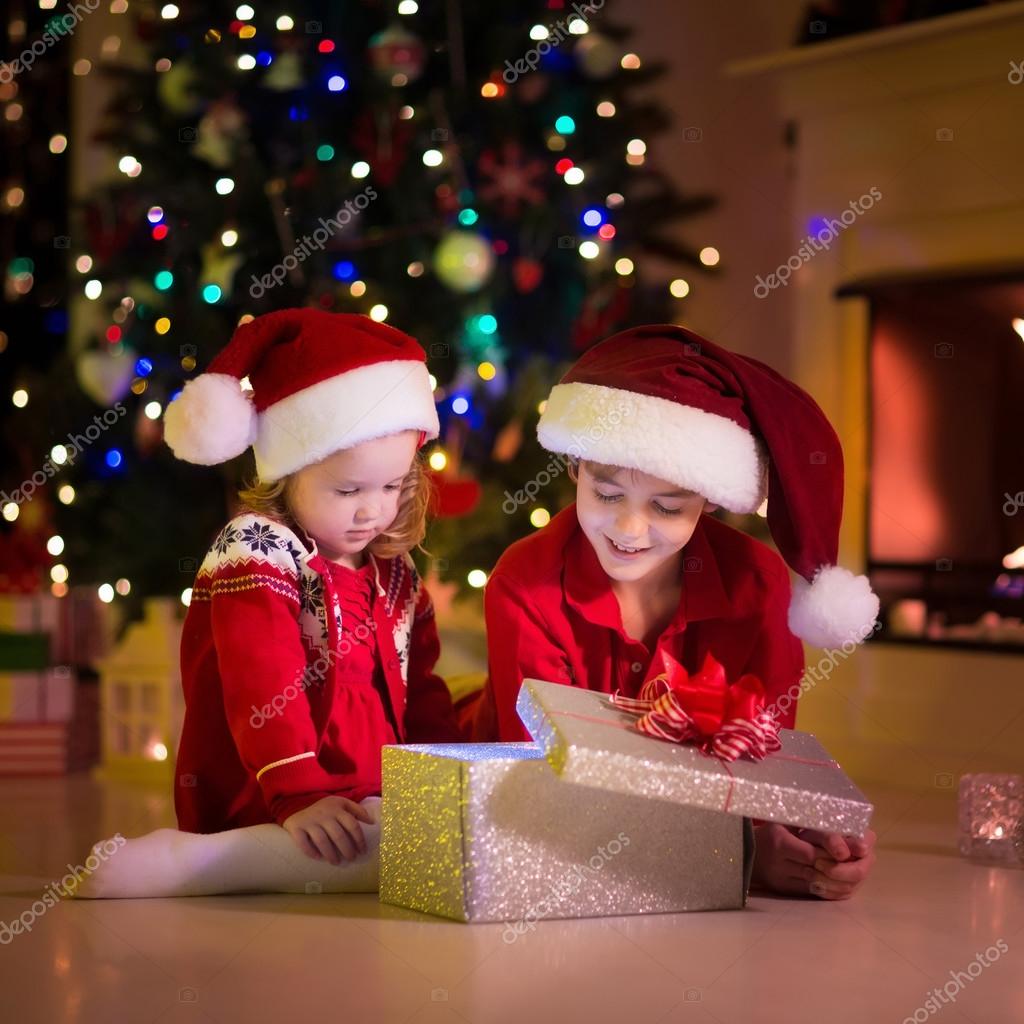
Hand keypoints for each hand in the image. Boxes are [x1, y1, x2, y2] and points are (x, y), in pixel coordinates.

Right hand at [282, 795, 375, 863]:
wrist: (297, 810)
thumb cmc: (325, 810)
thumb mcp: (341, 804)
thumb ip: (357, 810)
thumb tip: (372, 822)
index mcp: (337, 807)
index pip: (352, 824)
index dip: (359, 839)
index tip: (362, 851)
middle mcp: (323, 813)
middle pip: (338, 835)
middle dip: (347, 849)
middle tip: (351, 858)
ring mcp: (309, 820)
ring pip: (322, 840)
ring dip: (330, 854)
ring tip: (336, 862)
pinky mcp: (296, 828)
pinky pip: (303, 842)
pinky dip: (310, 851)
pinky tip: (318, 858)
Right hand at [750, 823, 875, 899]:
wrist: (747, 852)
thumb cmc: (772, 830)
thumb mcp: (788, 820)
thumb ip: (815, 823)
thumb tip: (853, 829)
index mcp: (779, 841)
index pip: (811, 851)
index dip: (833, 850)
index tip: (850, 850)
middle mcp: (779, 863)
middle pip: (818, 868)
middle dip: (845, 866)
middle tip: (865, 859)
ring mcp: (782, 879)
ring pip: (819, 883)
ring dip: (842, 879)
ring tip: (859, 871)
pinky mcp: (786, 890)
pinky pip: (814, 892)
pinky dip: (833, 889)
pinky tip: (846, 884)